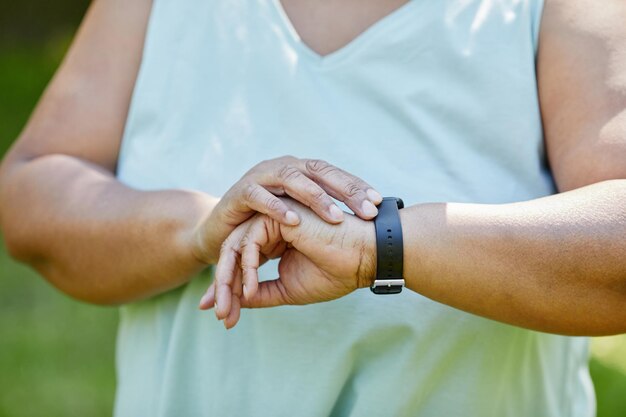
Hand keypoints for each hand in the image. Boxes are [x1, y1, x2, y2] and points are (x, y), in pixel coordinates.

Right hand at [190, 156, 381, 263]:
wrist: (221, 234)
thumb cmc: (265, 227)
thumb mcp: (299, 220)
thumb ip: (324, 217)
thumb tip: (366, 222)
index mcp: (300, 172)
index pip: (333, 175)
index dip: (356, 187)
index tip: (379, 204)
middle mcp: (282, 168)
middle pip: (318, 172)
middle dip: (344, 190)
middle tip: (366, 210)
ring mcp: (260, 177)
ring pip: (291, 179)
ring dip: (314, 197)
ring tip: (335, 216)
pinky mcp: (239, 192)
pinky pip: (259, 196)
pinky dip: (276, 207)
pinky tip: (294, 220)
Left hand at [198, 199, 376, 328]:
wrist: (365, 258)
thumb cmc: (336, 272)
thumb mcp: (289, 289)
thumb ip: (261, 293)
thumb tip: (235, 303)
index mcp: (275, 241)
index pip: (242, 263)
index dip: (230, 291)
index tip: (224, 317)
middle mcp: (271, 227)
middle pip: (233, 254)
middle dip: (222, 287)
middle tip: (219, 314)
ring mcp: (273, 218)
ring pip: (235, 246)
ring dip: (228, 279)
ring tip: (228, 307)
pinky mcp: (278, 216)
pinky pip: (249, 241)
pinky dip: (246, 267)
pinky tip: (250, 289)